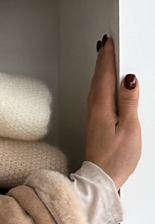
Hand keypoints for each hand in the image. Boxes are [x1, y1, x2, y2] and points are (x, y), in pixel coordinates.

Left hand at [84, 36, 140, 188]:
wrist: (101, 180)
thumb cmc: (115, 159)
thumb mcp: (129, 128)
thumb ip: (129, 102)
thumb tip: (129, 80)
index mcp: (102, 108)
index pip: (105, 76)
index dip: (107, 58)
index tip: (108, 42)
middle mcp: (94, 111)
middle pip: (98, 79)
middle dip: (102, 60)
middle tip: (105, 44)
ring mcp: (93, 119)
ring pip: (96, 88)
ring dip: (100, 72)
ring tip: (104, 60)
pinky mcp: (96, 126)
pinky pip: (97, 98)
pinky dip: (100, 86)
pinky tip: (104, 87)